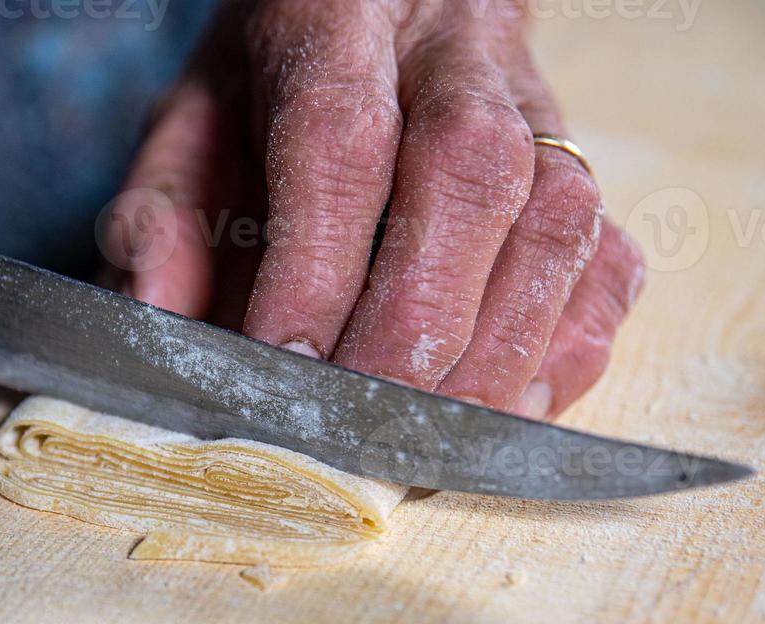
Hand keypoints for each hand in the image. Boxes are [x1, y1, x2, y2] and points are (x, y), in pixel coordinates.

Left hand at [103, 0, 643, 419]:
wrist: (388, 9)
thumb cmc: (279, 80)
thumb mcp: (193, 123)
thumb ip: (162, 213)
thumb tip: (155, 323)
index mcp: (340, 15)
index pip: (342, 136)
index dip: (318, 262)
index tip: (282, 363)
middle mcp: (457, 50)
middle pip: (470, 174)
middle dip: (417, 321)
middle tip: (362, 425)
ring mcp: (540, 107)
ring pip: (558, 221)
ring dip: (498, 353)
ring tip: (430, 439)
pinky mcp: (588, 171)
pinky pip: (609, 262)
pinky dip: (566, 350)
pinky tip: (508, 410)